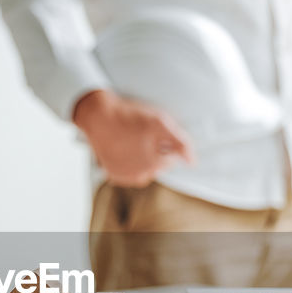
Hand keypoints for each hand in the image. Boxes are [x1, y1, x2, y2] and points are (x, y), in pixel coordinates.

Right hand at [72, 90, 194, 186]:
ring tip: (133, 141)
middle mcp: (142, 174)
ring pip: (145, 171)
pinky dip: (130, 163)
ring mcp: (127, 176)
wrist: (98, 116)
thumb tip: (192, 163)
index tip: (155, 132)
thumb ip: (181, 142)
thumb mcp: (160, 121)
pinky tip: (125, 149)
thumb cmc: (129, 116)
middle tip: (143, 134)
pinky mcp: (115, 175)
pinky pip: (130, 173)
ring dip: (143, 159)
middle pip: (159, 166)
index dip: (165, 143)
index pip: (172, 159)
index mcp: (155, 163)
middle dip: (155, 152)